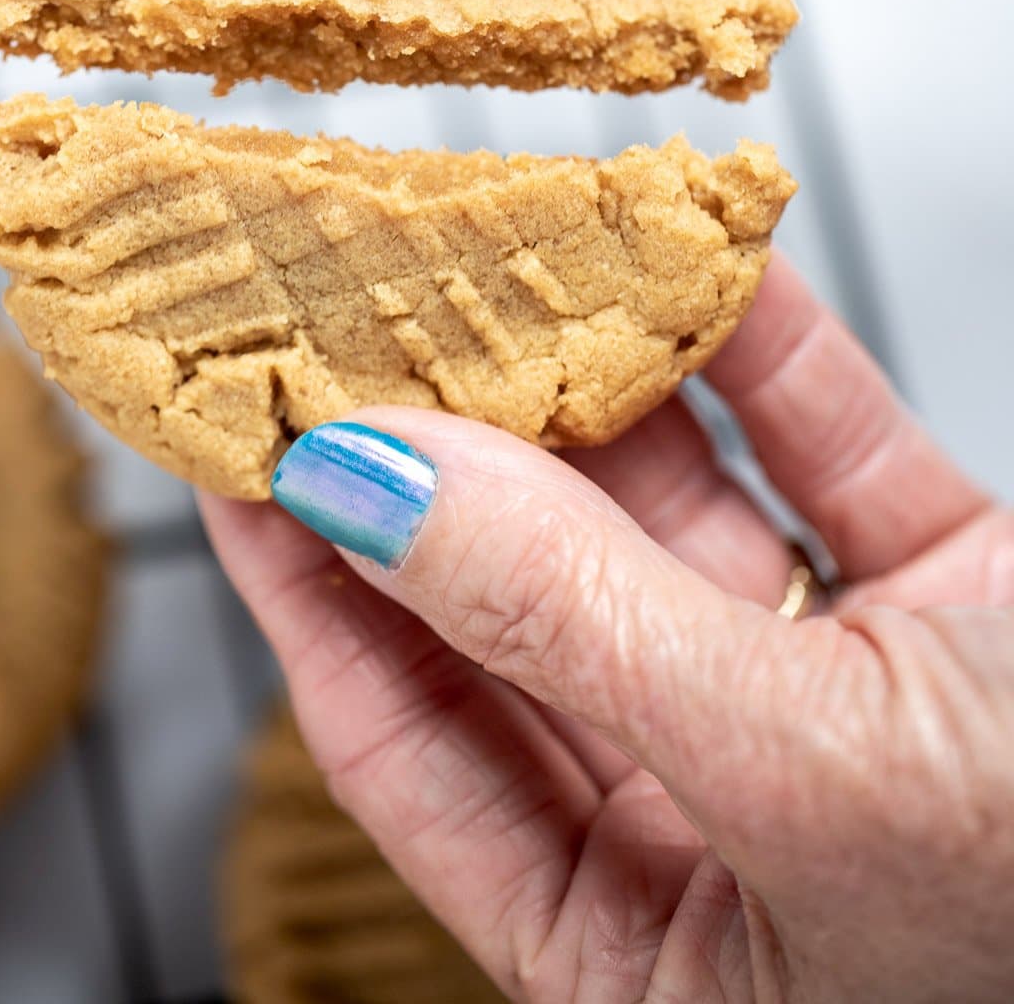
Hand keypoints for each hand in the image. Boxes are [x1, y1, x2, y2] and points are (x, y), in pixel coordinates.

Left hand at [203, 255, 1013, 1002]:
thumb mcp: (810, 778)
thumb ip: (573, 628)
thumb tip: (364, 485)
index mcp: (655, 946)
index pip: (415, 736)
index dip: (312, 583)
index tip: (239, 441)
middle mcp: (725, 812)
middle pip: (527, 599)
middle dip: (442, 448)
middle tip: (344, 309)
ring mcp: (835, 692)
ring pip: (668, 508)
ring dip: (589, 372)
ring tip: (481, 247)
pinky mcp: (949, 591)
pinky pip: (820, 449)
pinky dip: (758, 350)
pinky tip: (683, 251)